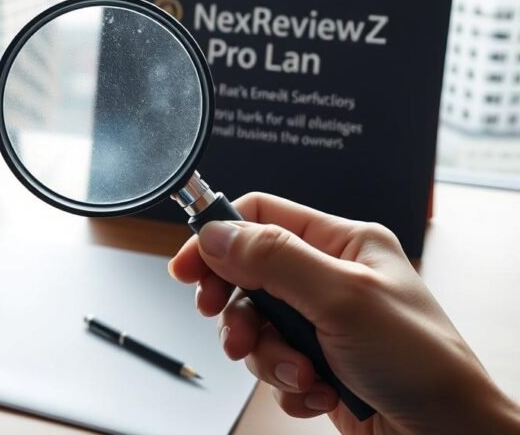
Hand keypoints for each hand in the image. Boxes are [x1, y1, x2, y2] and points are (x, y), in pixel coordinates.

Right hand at [169, 193, 519, 434]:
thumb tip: (216, 234)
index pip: (263, 217)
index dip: (218, 238)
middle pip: (248, 276)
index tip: (186, 269)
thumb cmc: (424, 364)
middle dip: (238, 311)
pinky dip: (286, 384)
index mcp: (344, 243)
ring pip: (256, 327)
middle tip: (228, 330)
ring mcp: (323, 323)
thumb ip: (273, 260)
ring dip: (268, 356)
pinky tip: (315, 393)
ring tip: (299, 373)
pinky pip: (272, 365)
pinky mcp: (317, 364)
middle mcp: (330, 278)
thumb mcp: (342, 298)